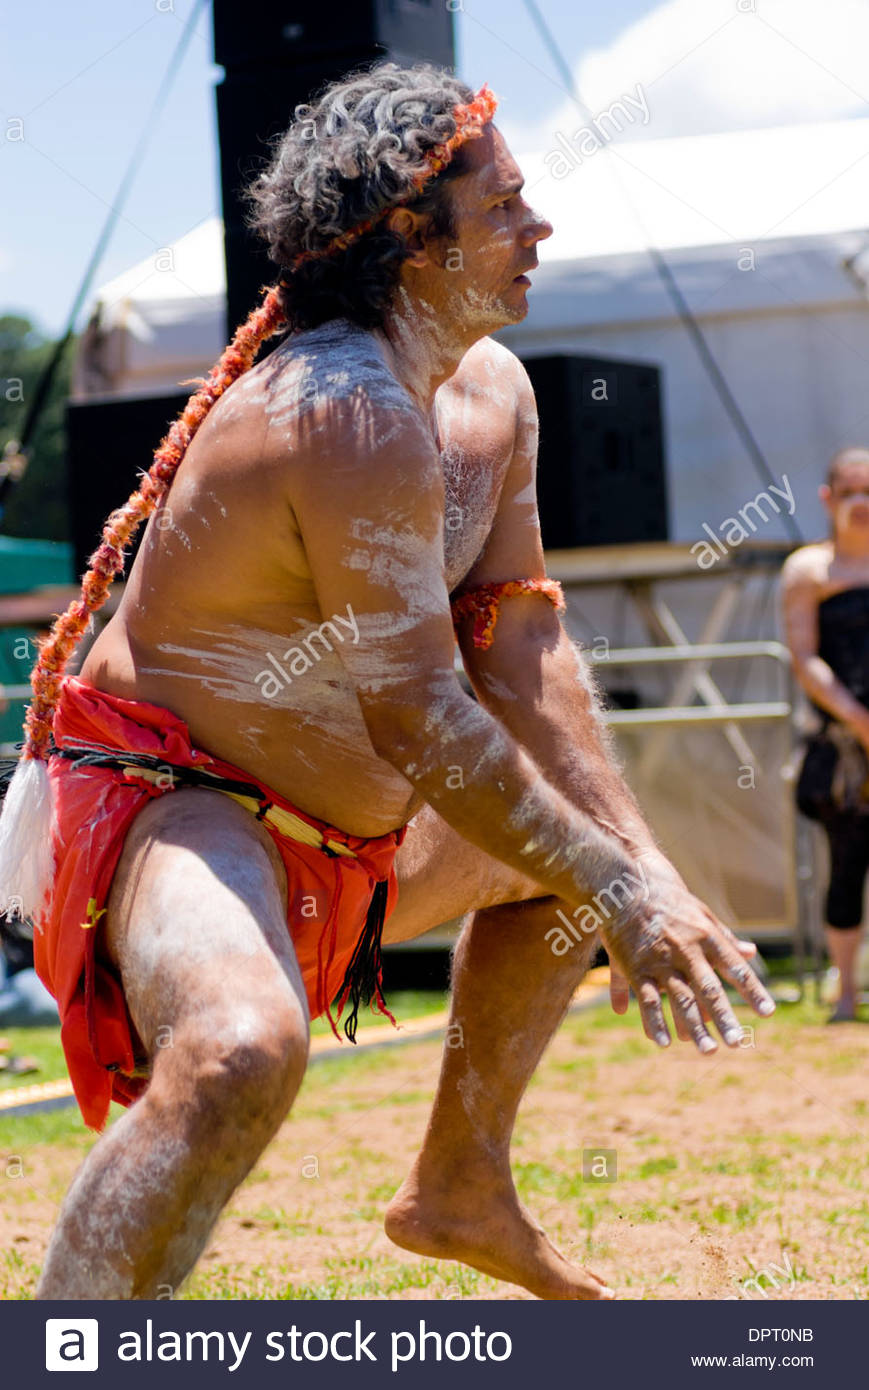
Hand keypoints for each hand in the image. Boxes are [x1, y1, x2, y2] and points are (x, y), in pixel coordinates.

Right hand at [600, 872, 774, 1052]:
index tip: (768, 1013)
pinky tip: (664, 1042)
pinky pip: (647, 1000)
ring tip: (708, 1051)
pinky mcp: (636, 967)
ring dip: (695, 1028)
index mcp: (706, 935)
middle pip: (709, 989)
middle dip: (724, 1018)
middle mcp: (687, 949)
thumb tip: (752, 952)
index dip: (752, 991)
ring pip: (681, 999)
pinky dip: (655, 1022)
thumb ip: (725, 938)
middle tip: (738, 1043)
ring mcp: (660, 960)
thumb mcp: (702, 913)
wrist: (623, 885)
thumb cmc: (667, 900)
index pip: (735, 968)